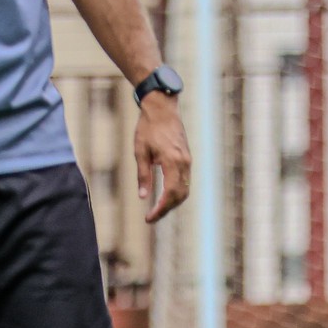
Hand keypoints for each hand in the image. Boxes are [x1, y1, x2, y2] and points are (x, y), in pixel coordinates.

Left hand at [134, 94, 191, 222]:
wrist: (163, 108)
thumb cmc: (148, 127)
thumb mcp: (140, 152)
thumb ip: (143, 175)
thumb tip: (143, 197)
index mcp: (171, 161)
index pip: (169, 193)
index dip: (161, 209)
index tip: (149, 218)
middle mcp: (184, 162)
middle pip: (180, 195)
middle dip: (167, 209)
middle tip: (151, 218)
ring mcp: (187, 160)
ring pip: (185, 189)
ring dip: (173, 202)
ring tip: (158, 209)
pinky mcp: (187, 158)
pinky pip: (186, 180)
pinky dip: (177, 192)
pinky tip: (166, 195)